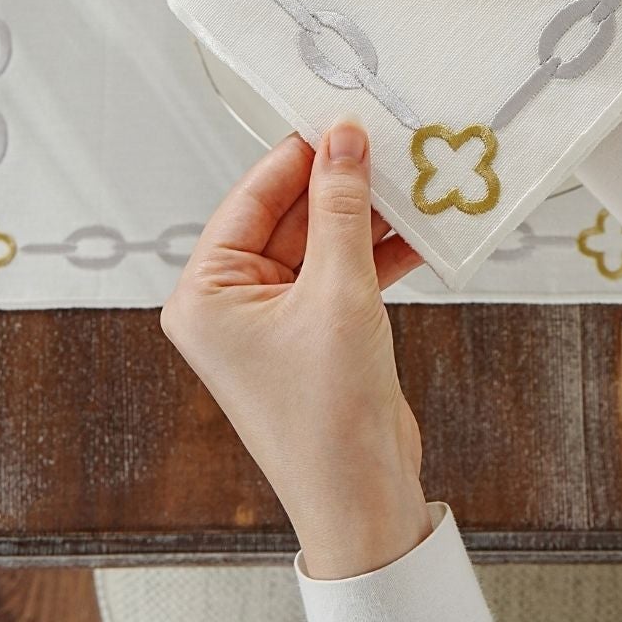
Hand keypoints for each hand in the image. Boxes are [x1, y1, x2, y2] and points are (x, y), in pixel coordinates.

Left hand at [161, 121, 428, 578]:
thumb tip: (343, 143)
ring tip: (410, 179)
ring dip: (365, 216)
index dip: (301, 154)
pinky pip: (340, 270)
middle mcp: (230, 302)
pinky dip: (376, 251)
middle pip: (288, 213)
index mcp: (205, 293)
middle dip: (339, 183)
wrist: (363, 502)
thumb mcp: (338, 293)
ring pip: (320, 239)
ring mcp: (272, 318)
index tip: (341, 118)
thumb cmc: (327, 423)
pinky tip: (415, 228)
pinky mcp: (312, 331)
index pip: (252, 196)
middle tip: (385, 143)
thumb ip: (342, 209)